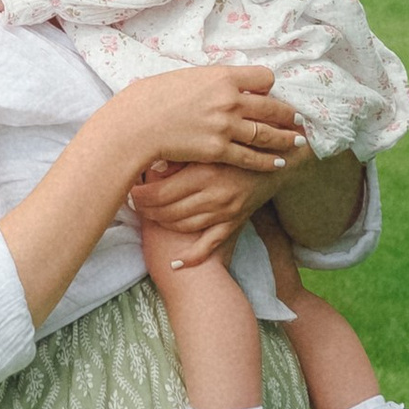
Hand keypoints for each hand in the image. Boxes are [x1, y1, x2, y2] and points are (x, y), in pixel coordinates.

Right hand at [115, 62, 303, 182]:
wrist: (137, 124)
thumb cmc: (153, 97)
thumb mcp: (186, 77)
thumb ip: (211, 81)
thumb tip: (226, 84)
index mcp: (223, 77)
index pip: (264, 77)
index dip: (270, 86)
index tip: (271, 94)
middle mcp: (230, 100)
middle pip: (272, 107)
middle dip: (289, 115)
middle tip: (300, 120)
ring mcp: (226, 126)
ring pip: (267, 133)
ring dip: (285, 139)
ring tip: (298, 142)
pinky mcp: (218, 150)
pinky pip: (251, 157)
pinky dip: (267, 161)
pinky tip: (278, 163)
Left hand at [130, 158, 280, 269]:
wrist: (279, 161)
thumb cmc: (240, 145)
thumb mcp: (210, 144)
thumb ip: (184, 154)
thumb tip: (150, 163)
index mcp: (204, 171)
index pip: (160, 192)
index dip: (139, 196)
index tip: (129, 191)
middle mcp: (214, 194)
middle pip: (167, 211)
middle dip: (145, 210)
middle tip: (133, 204)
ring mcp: (225, 211)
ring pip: (183, 227)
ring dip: (161, 225)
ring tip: (148, 217)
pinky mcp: (235, 223)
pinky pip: (210, 245)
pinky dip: (191, 258)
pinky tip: (175, 264)